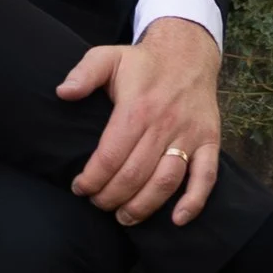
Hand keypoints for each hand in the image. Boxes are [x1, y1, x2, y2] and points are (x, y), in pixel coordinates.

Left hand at [57, 17, 222, 226]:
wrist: (188, 52)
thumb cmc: (142, 61)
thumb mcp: (108, 56)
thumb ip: (84, 72)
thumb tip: (62, 92)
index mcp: (136, 107)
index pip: (111, 155)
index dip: (92, 178)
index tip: (79, 188)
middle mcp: (164, 124)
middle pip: (135, 174)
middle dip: (111, 197)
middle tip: (97, 204)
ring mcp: (189, 134)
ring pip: (166, 180)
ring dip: (143, 206)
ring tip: (124, 217)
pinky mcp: (210, 141)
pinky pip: (206, 177)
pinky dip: (194, 202)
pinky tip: (177, 220)